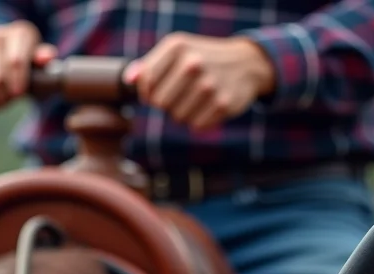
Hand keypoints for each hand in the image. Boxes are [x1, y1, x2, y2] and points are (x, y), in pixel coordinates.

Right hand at [0, 21, 58, 110]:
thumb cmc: (27, 63)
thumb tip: (46, 56)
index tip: (19, 95)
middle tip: (10, 99)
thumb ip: (43, 60)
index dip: (16, 82)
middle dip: (5, 94)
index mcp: (19, 33)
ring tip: (1, 102)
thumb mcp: (39, 61)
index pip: (14, 61)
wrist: (0, 54)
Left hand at [124, 33, 276, 128]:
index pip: (145, 83)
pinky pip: (196, 126)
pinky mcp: (223, 104)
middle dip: (167, 103)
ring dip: (183, 113)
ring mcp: (209, 84)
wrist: (245, 63)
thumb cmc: (201, 58)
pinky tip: (209, 106)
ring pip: (177, 117)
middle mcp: (193, 63)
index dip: (148, 92)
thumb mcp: (176, 52)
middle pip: (160, 104)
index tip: (157, 90)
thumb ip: (148, 66)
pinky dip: (200, 121)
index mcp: (176, 47)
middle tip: (180, 94)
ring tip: (196, 98)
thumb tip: (128, 80)